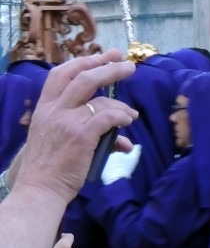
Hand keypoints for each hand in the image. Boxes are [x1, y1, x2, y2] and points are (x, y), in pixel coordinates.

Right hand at [15, 50, 136, 205]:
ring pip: (101, 99)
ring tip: (132, 115)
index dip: (84, 61)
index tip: (103, 56)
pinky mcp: (81, 136)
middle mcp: (54, 111)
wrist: (39, 191)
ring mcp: (67, 122)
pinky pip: (108, 117)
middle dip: (109, 67)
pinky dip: (121, 116)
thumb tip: (121, 139)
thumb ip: (83, 128)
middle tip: (128, 65)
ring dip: (121, 104)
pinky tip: (128, 122)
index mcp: (44, 109)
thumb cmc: (49, 168)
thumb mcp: (55, 140)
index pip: (60, 74)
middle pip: (84, 77)